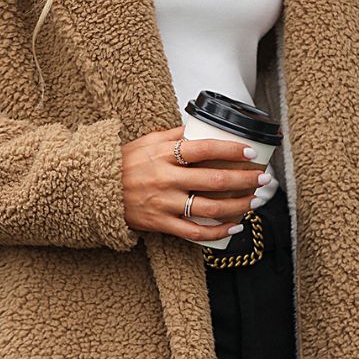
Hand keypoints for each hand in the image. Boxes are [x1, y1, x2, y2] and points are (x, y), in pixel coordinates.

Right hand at [121, 123, 266, 242]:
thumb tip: (201, 126)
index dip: (231, 151)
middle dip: (244, 179)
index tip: (250, 153)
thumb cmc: (125, 163)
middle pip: (214, 180)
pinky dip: (218, 231)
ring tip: (254, 201)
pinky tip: (234, 226)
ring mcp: (164, 203)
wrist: (95, 190)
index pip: (204, 149)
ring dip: (238, 205)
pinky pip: (195, 232)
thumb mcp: (148, 141)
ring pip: (210, 208)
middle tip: (263, 178)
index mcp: (164, 155)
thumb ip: (175, 134)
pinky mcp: (161, 223)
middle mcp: (166, 179)